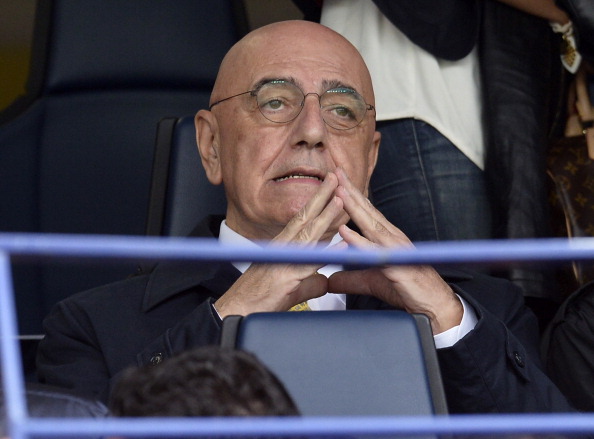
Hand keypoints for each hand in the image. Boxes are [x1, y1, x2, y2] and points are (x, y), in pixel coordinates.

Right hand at [215, 173, 345, 317]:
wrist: (238, 311)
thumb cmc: (259, 298)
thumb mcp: (291, 288)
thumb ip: (310, 282)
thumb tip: (324, 281)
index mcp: (283, 246)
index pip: (303, 218)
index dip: (317, 201)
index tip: (330, 186)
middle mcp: (283, 248)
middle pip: (305, 217)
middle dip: (322, 196)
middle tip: (336, 176)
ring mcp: (284, 261)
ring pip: (309, 234)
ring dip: (326, 215)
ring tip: (340, 200)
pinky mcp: (287, 277)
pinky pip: (310, 263)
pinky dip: (326, 253)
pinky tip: (341, 244)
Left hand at [328, 168, 462, 333]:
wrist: (434, 306)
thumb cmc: (407, 289)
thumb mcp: (372, 281)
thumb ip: (351, 278)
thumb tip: (330, 279)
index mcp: (386, 238)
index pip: (366, 213)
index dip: (351, 196)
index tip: (336, 179)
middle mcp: (392, 238)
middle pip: (368, 211)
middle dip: (351, 191)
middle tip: (335, 171)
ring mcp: (396, 250)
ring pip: (372, 225)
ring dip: (355, 208)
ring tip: (339, 192)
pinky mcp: (398, 266)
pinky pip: (376, 252)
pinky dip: (360, 242)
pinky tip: (346, 232)